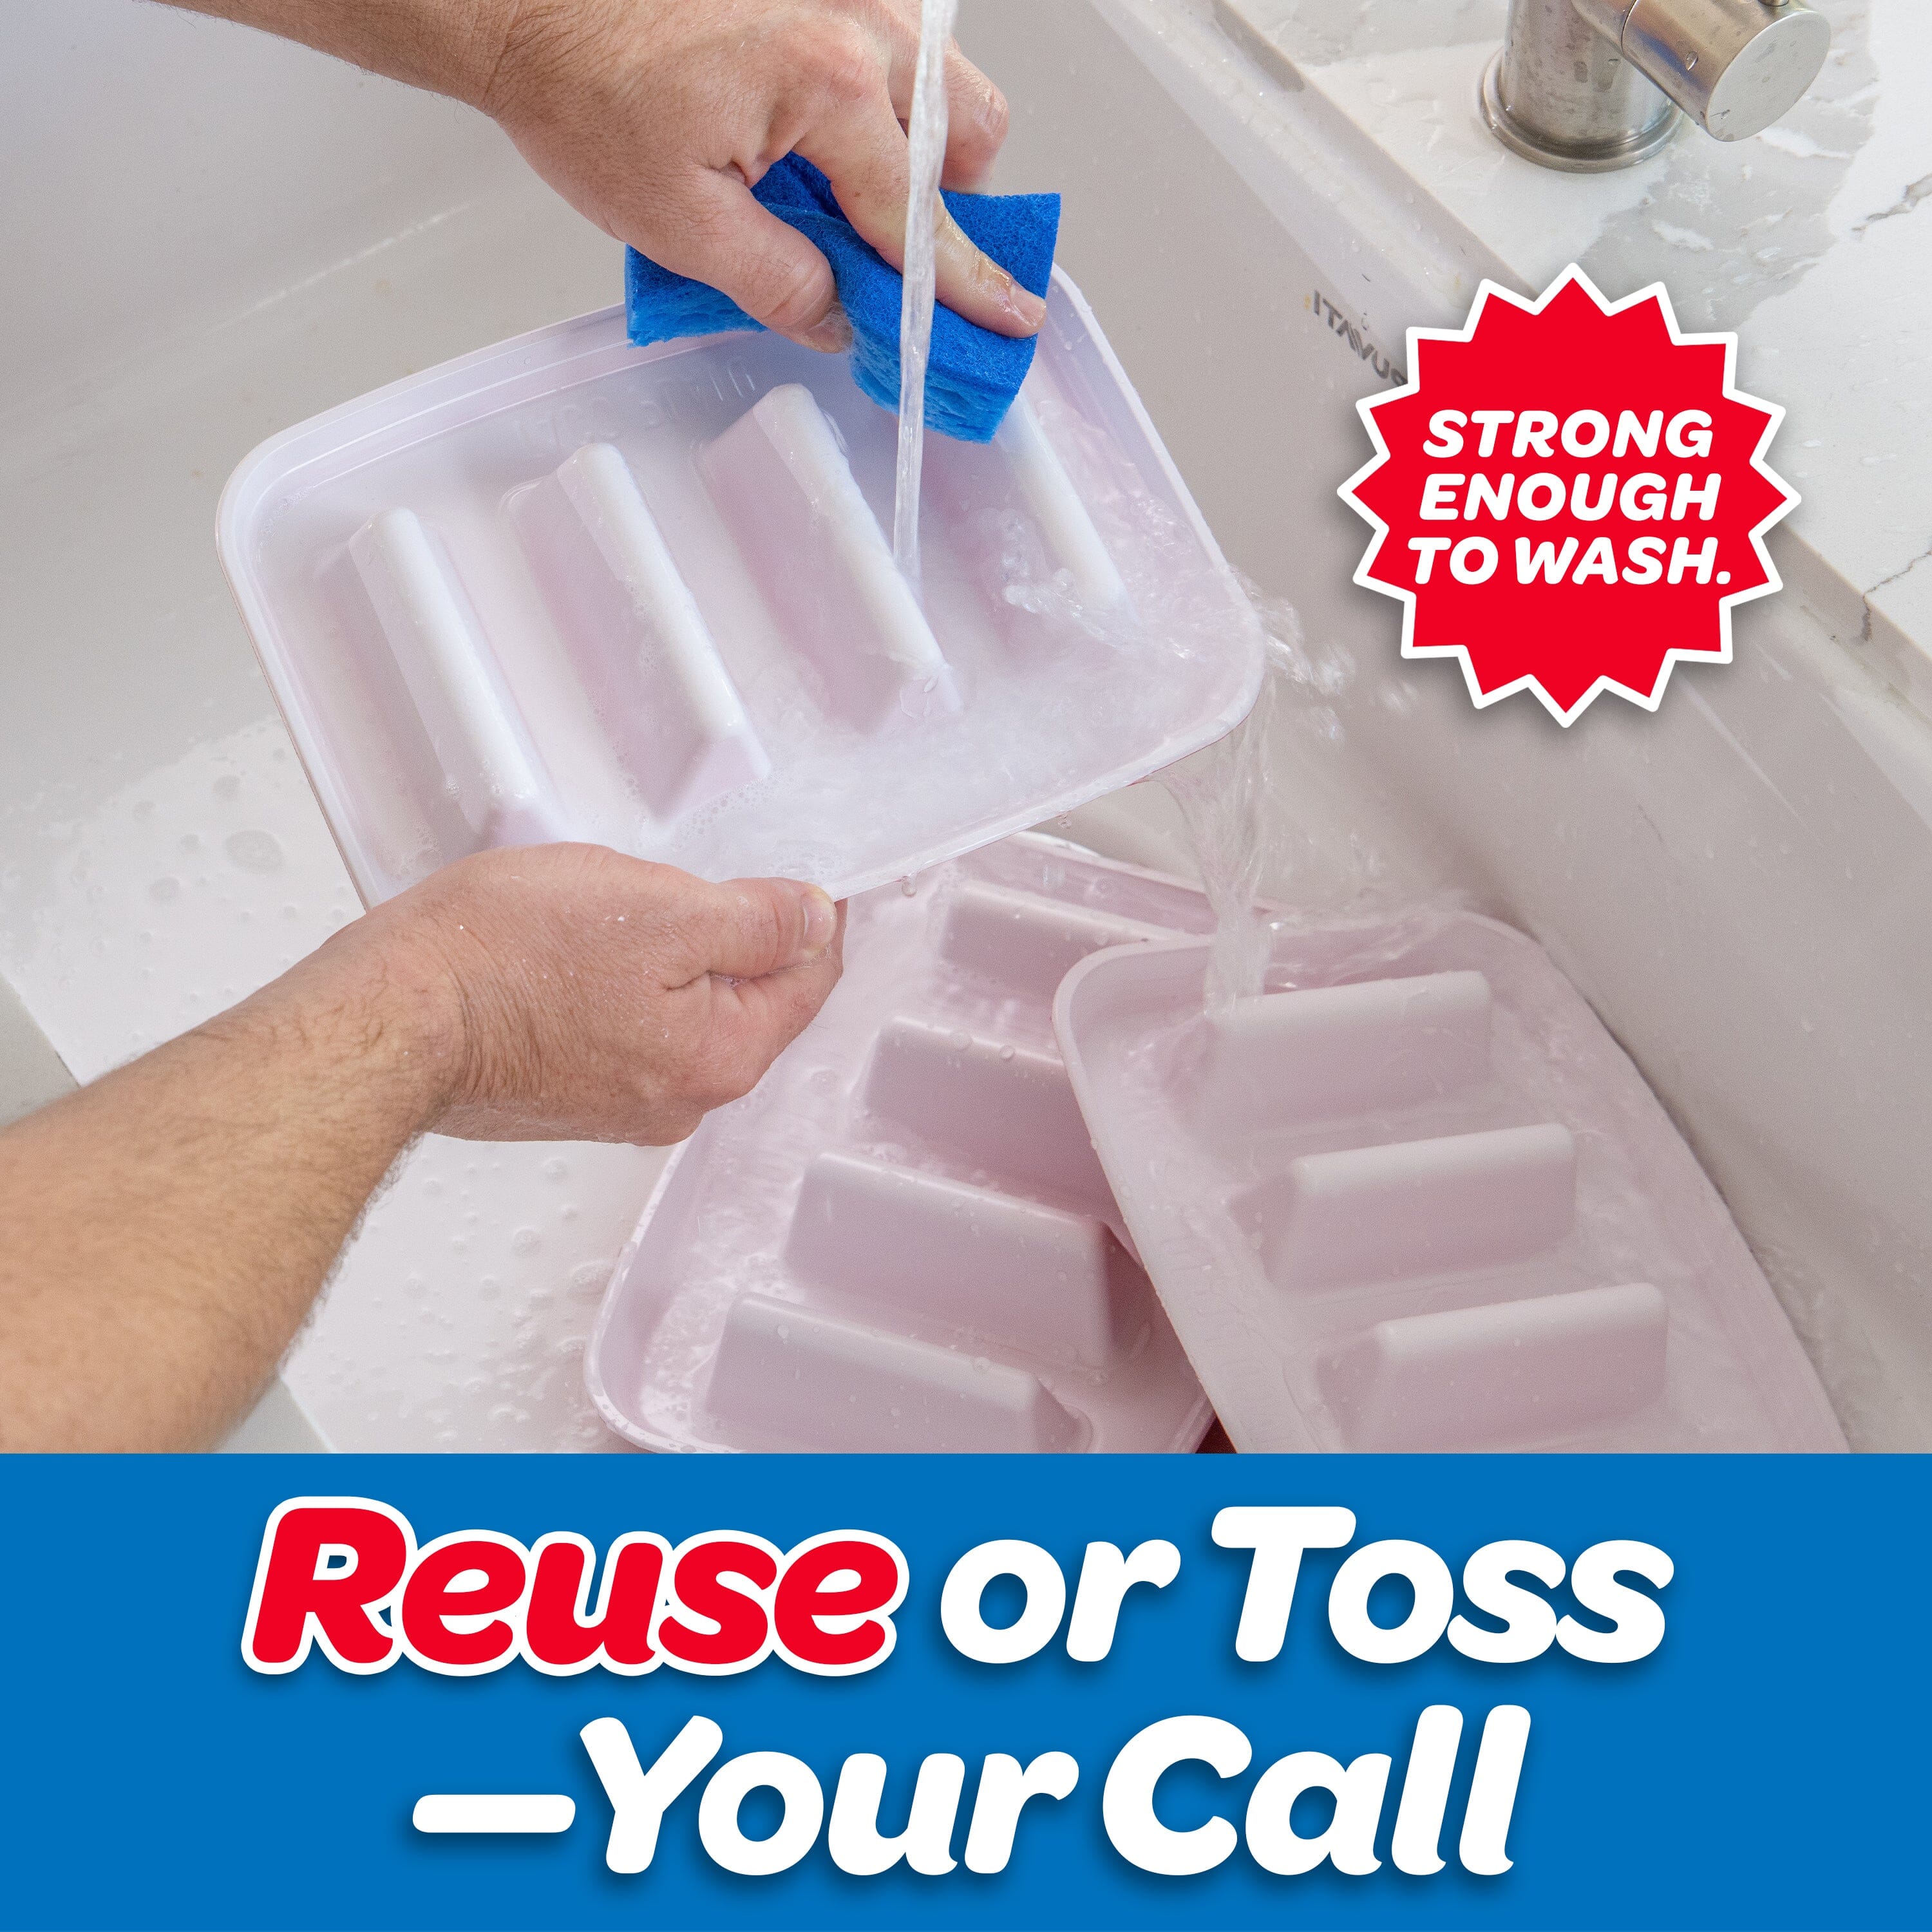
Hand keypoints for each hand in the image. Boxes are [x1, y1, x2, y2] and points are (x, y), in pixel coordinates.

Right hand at [325, 843, 844, 1144]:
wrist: (387, 1017)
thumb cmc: (503, 961)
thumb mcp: (660, 910)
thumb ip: (754, 920)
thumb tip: (815, 918)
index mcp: (721, 1058)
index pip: (809, 979)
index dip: (812, 915)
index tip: (800, 875)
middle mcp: (680, 1099)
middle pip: (748, 1000)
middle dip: (732, 935)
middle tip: (685, 878)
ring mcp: (621, 1104)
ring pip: (682, 1010)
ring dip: (668, 956)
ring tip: (613, 909)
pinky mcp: (567, 1095)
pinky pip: (625, 1026)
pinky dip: (618, 983)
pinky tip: (576, 949)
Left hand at [477, 0, 1041, 348]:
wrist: (526, 4)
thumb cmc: (585, 91)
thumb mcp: (681, 227)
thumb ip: (778, 284)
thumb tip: (842, 319)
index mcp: (829, 85)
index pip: (918, 216)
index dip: (963, 284)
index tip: (1007, 319)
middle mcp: (856, 22)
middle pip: (968, 129)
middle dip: (950, 201)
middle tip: (897, 254)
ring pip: (940, 81)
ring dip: (920, 149)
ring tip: (853, 197)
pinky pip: (893, 47)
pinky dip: (882, 102)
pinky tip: (821, 140)